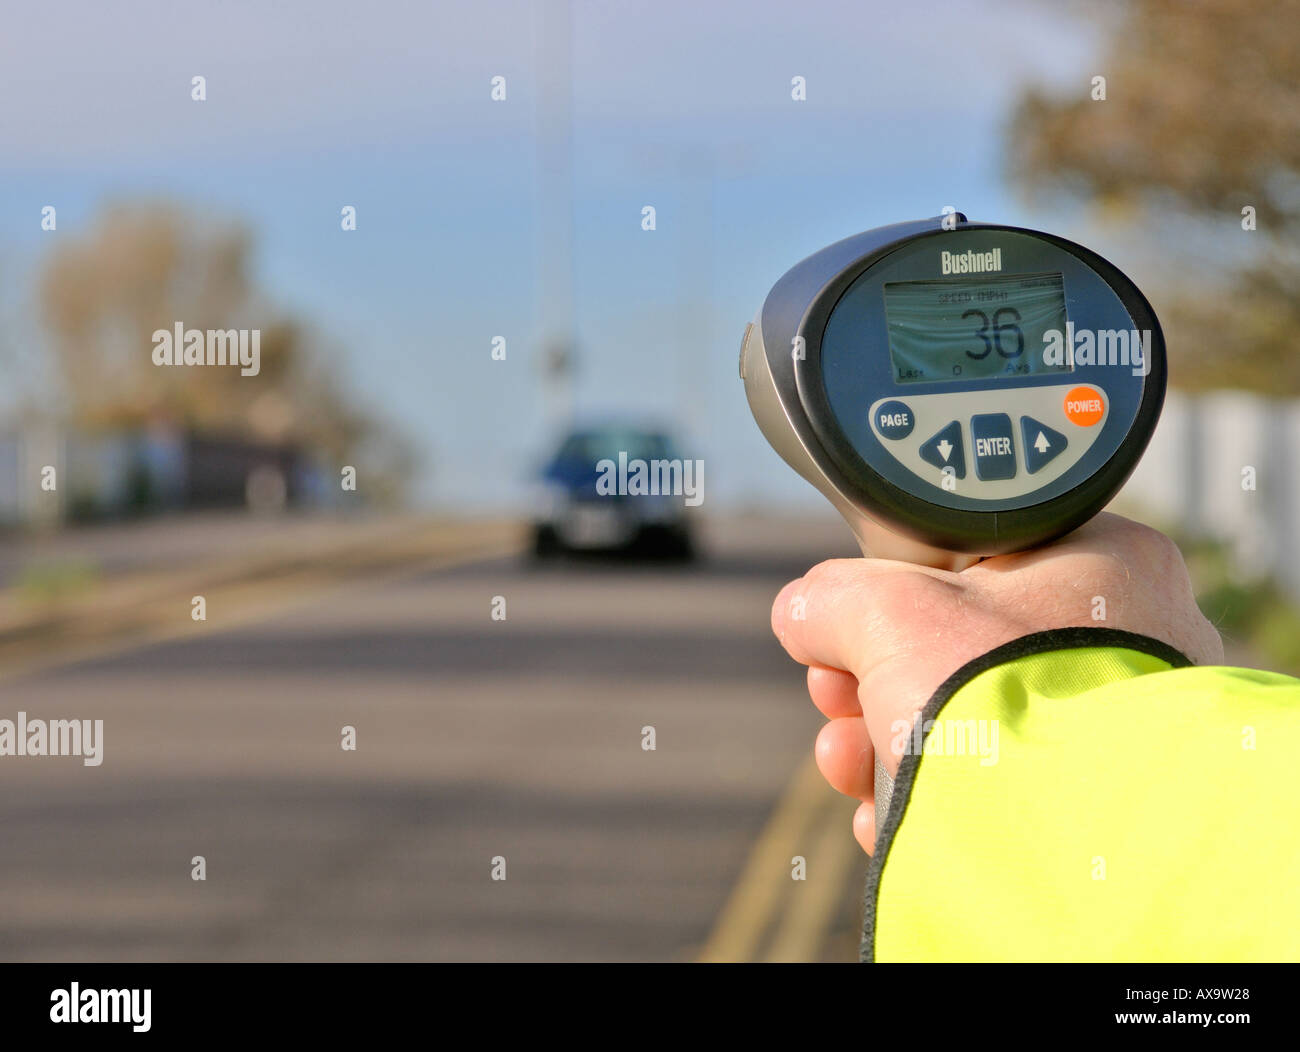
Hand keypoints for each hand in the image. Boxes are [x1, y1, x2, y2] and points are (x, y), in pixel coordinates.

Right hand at [770, 512, 1222, 852]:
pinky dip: (928, 787)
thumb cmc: (996, 696)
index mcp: (1100, 558)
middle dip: (871, 678)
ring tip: (843, 763)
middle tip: (833, 698)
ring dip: (881, 738)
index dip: (888, 589)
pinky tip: (881, 812)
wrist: (1065, 838)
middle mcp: (1128, 634)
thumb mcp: (885, 612)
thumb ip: (831, 598)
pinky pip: (995, 778)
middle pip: (958, 641)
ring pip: (970, 714)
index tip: (844, 627)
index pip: (969, 555)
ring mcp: (1117, 723)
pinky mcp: (1097, 799)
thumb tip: (804, 614)